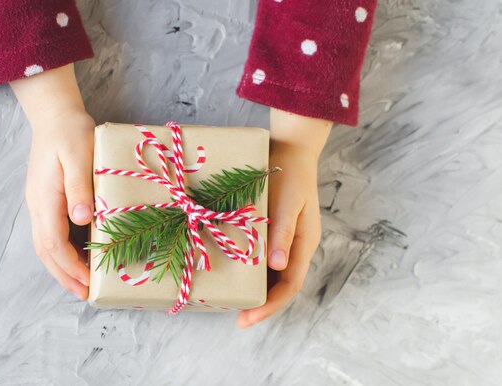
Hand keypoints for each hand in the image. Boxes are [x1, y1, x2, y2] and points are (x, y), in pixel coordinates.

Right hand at [10, 64, 93, 299]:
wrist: (54, 114)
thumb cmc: (70, 132)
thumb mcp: (77, 155)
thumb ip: (79, 187)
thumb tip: (81, 219)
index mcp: (45, 199)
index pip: (54, 243)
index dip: (70, 265)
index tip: (89, 280)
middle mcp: (38, 206)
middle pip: (46, 251)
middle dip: (65, 275)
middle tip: (85, 294)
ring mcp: (39, 204)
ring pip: (46, 245)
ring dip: (62, 267)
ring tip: (81, 283)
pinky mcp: (46, 200)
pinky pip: (50, 233)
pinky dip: (62, 251)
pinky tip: (78, 256)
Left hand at [237, 108, 332, 328]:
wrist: (291, 149)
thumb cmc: (290, 174)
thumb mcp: (288, 202)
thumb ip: (283, 233)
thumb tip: (279, 267)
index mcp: (304, 243)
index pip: (290, 285)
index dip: (270, 305)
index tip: (247, 317)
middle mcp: (297, 247)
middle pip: (282, 286)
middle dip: (262, 304)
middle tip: (238, 317)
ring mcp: (287, 240)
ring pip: (274, 276)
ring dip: (258, 290)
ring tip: (235, 301)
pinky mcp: (275, 231)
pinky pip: (265, 259)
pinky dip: (254, 271)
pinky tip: (239, 274)